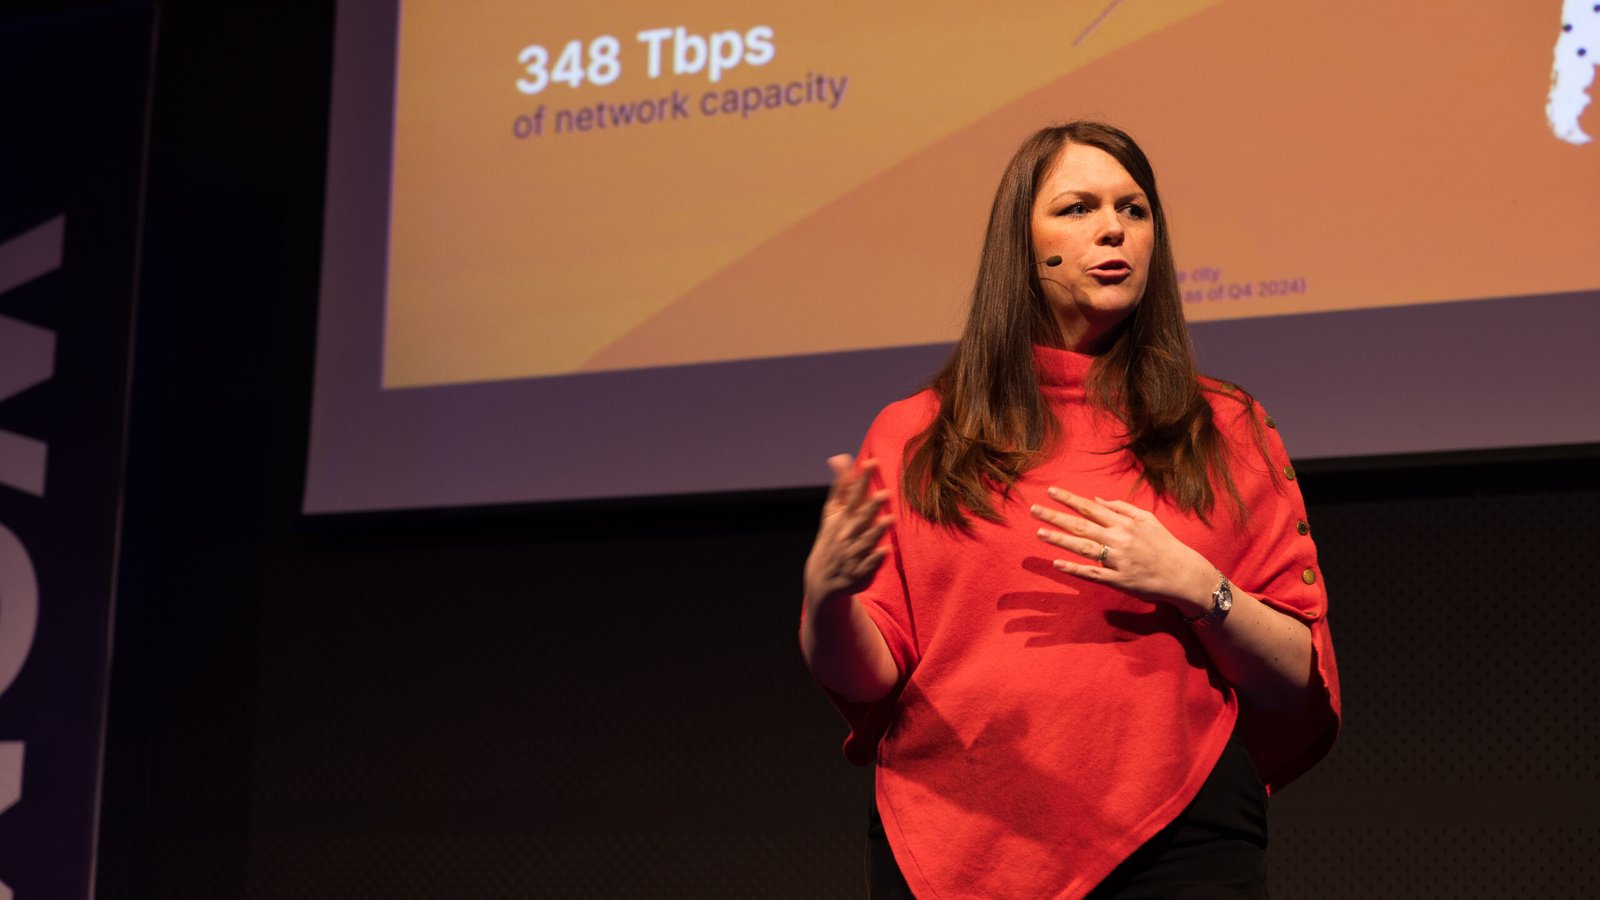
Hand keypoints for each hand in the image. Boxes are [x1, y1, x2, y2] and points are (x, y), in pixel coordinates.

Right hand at [804, 455, 893, 611]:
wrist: (821, 577)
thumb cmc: (833, 536)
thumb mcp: (832, 512)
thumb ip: (841, 485)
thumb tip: (840, 457)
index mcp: (841, 518)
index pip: (853, 495)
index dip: (862, 480)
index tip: (871, 463)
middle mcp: (846, 534)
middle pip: (860, 518)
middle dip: (871, 506)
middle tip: (886, 493)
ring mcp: (851, 554)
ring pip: (865, 541)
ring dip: (876, 531)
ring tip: (891, 519)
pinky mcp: (859, 572)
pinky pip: (867, 565)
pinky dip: (875, 559)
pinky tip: (887, 550)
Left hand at [1030, 487, 1214, 615]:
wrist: (1183, 573)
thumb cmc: (1164, 544)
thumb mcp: (1147, 519)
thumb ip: (1122, 508)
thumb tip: (1097, 501)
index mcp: (1124, 523)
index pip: (1090, 508)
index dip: (1069, 500)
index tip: (1050, 491)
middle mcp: (1119, 539)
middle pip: (1081, 526)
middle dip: (1056, 517)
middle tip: (1034, 510)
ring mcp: (1117, 560)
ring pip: (1083, 548)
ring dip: (1059, 540)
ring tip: (1039, 533)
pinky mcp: (1118, 580)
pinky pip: (1092, 573)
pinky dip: (1074, 568)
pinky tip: (1057, 563)